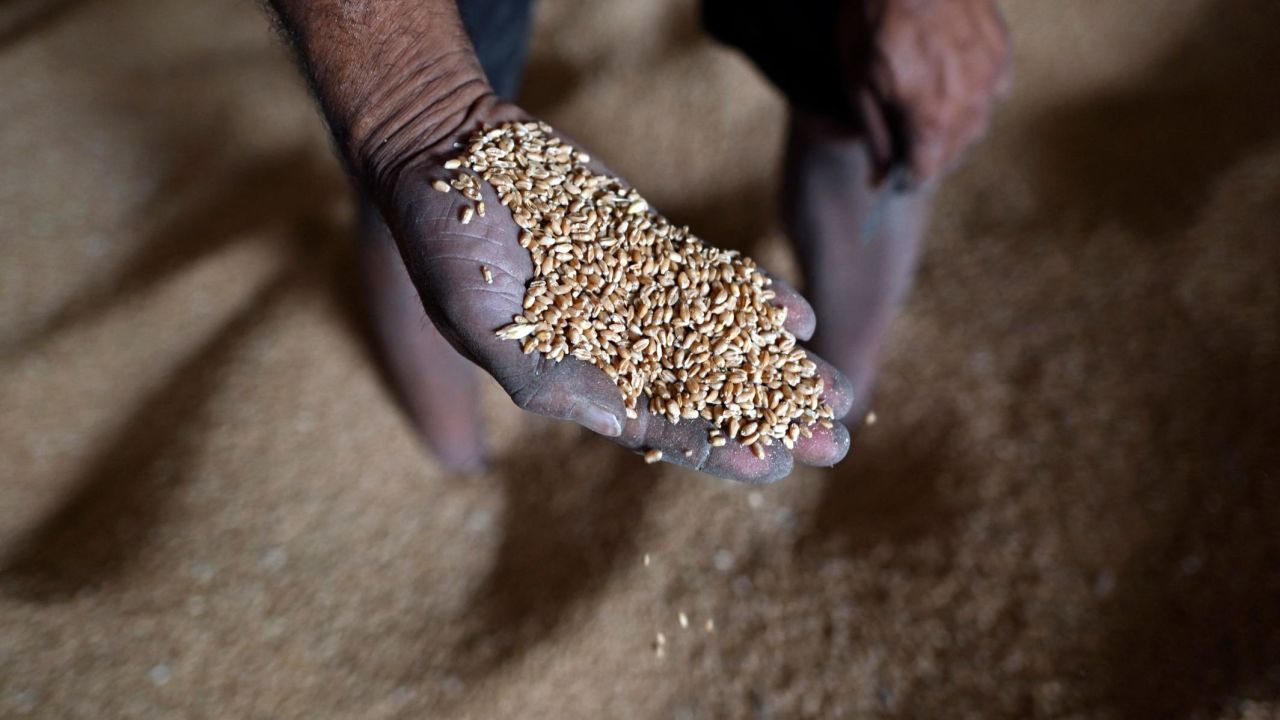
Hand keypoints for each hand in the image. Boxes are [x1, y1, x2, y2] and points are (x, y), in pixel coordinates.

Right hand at [375, 95, 853, 482]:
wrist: (450, 154)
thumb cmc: (442, 244)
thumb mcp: (474, 320)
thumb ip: (543, 374)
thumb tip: (617, 421)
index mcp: (577, 381)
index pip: (657, 426)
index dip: (714, 447)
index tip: (768, 467)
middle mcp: (618, 346)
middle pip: (708, 392)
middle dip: (769, 418)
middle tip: (831, 443)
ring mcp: (640, 295)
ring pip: (725, 341)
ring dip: (780, 368)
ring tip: (839, 392)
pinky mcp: (653, 248)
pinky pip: (714, 280)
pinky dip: (756, 299)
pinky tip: (800, 318)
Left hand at [845, 0, 1010, 182]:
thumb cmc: (875, 20)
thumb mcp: (858, 84)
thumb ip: (876, 137)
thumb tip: (881, 178)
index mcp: (933, 120)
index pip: (927, 175)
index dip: (906, 179)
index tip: (893, 174)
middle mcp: (971, 106)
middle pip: (953, 156)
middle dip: (928, 157)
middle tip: (903, 140)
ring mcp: (992, 78)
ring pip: (977, 128)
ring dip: (952, 132)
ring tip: (926, 110)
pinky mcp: (1002, 54)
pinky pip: (992, 95)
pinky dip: (973, 100)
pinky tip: (950, 84)